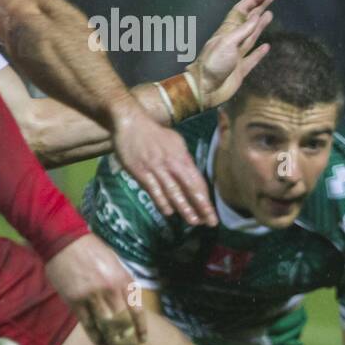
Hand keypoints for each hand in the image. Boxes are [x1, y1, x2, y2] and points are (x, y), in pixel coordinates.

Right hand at [45, 234, 146, 344]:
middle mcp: (110, 290)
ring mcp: (92, 297)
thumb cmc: (94, 252)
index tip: (143, 341)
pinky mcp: (74, 300)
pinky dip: (95, 336)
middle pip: (122, 323)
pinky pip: (87, 323)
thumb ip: (123, 286)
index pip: (137, 310)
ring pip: (106, 326)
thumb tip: (129, 307)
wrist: (66, 242)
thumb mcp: (117, 265)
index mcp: (124, 280)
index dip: (141, 328)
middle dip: (128, 342)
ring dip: (114, 343)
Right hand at [111, 102, 217, 225]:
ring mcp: (156, 168)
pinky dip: (162, 201)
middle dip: (202, 207)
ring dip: (184, 207)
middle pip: (190, 188)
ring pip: (173, 191)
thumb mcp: (176, 142)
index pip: (198, 182)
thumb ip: (184, 159)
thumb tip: (192, 173)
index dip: (206, 199)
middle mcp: (172, 164)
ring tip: (193, 221)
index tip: (213, 213)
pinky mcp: (140, 171)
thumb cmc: (155, 133)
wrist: (131, 122)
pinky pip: (153, 189)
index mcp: (182, 158)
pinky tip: (168, 212)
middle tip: (210, 222)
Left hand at [188, 0, 274, 108]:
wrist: (205, 89)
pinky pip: (253, 57)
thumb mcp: (227, 43)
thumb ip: (242, 31)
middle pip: (248, 20)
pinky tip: (266, 46)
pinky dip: (260, 52)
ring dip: (260, 25)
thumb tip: (256, 17)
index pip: (242, 10)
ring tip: (269, 15)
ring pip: (252, 36)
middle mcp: (233, 41)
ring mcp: (237, 55)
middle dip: (259, 7)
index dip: (254, 0)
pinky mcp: (241, 69)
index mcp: (227, 31)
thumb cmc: (212, 64)